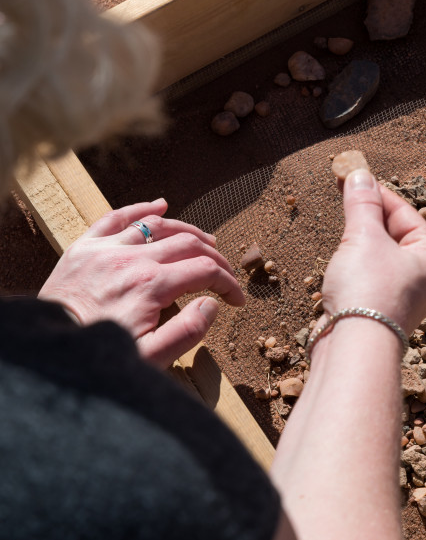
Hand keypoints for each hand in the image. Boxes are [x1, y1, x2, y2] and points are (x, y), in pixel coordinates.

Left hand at [38, 199, 244, 367]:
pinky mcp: (84, 248)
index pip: (205, 272)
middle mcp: (133, 260)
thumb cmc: (101, 357)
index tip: (236, 299)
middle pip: (188, 245)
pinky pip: (115, 217)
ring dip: (187, 232)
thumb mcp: (151, 358)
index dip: (228, 283)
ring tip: (205, 242)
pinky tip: (160, 205)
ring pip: (158, 227)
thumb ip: (188, 332)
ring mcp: (107, 250)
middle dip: (215, 258)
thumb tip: (212, 304)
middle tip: (224, 273)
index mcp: (152, 286)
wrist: (51, 350)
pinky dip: (140, 209)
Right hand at [320, 169, 425, 333]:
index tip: (355, 181)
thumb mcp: (364, 236)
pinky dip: (355, 267)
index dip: (380, 195)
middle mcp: (425, 280)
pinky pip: (369, 279)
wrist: (353, 347)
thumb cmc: (369, 291)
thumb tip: (359, 175)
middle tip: (346, 199)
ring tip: (343, 234)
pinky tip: (341, 265)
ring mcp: (403, 298)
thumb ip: (361, 204)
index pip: (407, 215)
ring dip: (361, 244)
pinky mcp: (380, 312)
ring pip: (380, 258)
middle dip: (369, 219)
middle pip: (395, 236)